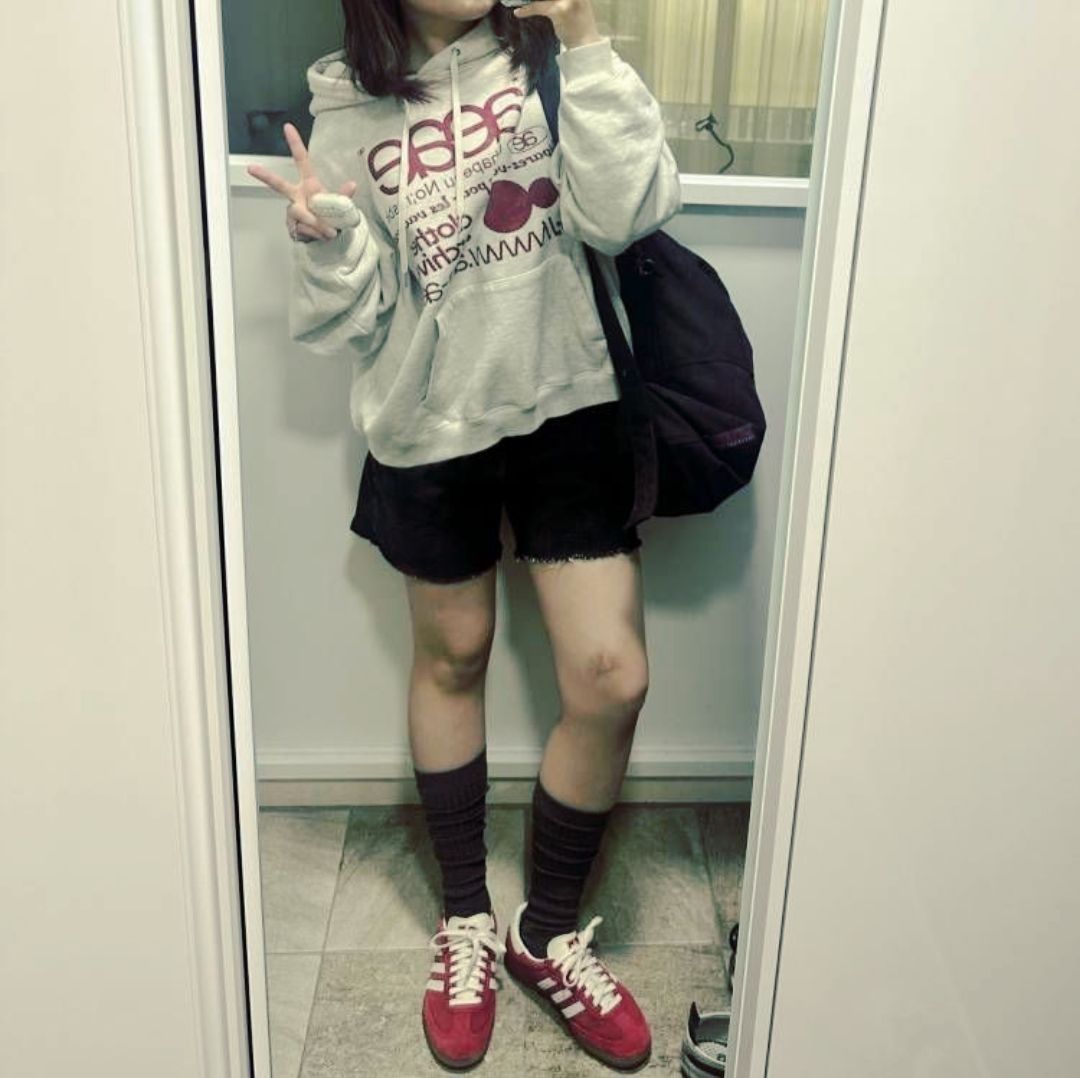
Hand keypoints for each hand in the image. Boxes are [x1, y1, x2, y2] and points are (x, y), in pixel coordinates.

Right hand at [247, 123, 357, 241]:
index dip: (295, 144)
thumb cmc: (331, 214)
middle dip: (265, 176)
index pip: (301, 161)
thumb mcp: (341, 205)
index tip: (287, 127)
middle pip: (278, 184)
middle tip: (251, 168)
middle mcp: (297, 195)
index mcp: (309, 184)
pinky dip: (315, 233)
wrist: (328, 235)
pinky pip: (303, 228)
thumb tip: (352, 184)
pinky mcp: (292, 225)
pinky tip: (320, 234)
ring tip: (329, 230)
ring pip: (300, 213)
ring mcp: (293, 210)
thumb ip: (344, 196)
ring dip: (316, 223)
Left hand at [511, 0, 603, 49]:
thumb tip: (539, 0)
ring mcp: (568, 0)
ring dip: (528, 0)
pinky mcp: (560, 11)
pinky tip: (518, 12)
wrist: (586, 44)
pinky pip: (539, 7)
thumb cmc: (578, 26)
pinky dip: (527, 10)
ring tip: (518, 2)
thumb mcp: (572, 4)